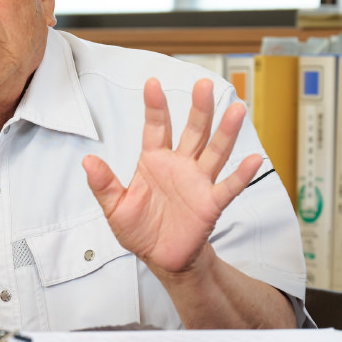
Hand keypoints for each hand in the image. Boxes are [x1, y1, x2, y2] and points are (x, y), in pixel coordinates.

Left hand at [81, 77, 262, 277]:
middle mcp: (180, 166)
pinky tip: (254, 158)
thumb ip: (103, 184)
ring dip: (226, 132)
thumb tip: (86, 161)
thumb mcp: (115, 207)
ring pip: (215, 152)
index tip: (152, 83)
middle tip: (204, 84)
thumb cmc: (140, 229)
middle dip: (199, 108)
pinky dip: (241, 174)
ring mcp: (198, 182)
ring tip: (236, 109)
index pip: (156, 127)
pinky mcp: (210, 204)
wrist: (160, 258)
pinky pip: (228, 186)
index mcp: (154, 161)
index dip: (155, 106)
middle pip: (193, 131)